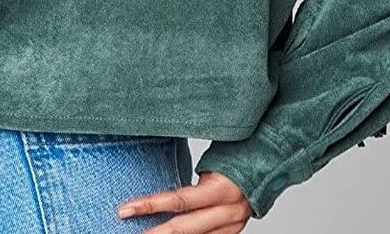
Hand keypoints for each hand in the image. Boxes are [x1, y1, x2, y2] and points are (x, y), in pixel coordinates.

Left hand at [115, 169, 252, 232]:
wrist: (264, 174)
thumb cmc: (232, 163)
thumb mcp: (211, 167)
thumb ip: (190, 183)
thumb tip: (158, 185)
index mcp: (219, 190)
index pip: (179, 200)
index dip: (150, 205)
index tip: (126, 209)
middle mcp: (225, 213)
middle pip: (182, 228)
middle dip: (153, 232)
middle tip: (128, 231)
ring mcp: (229, 228)